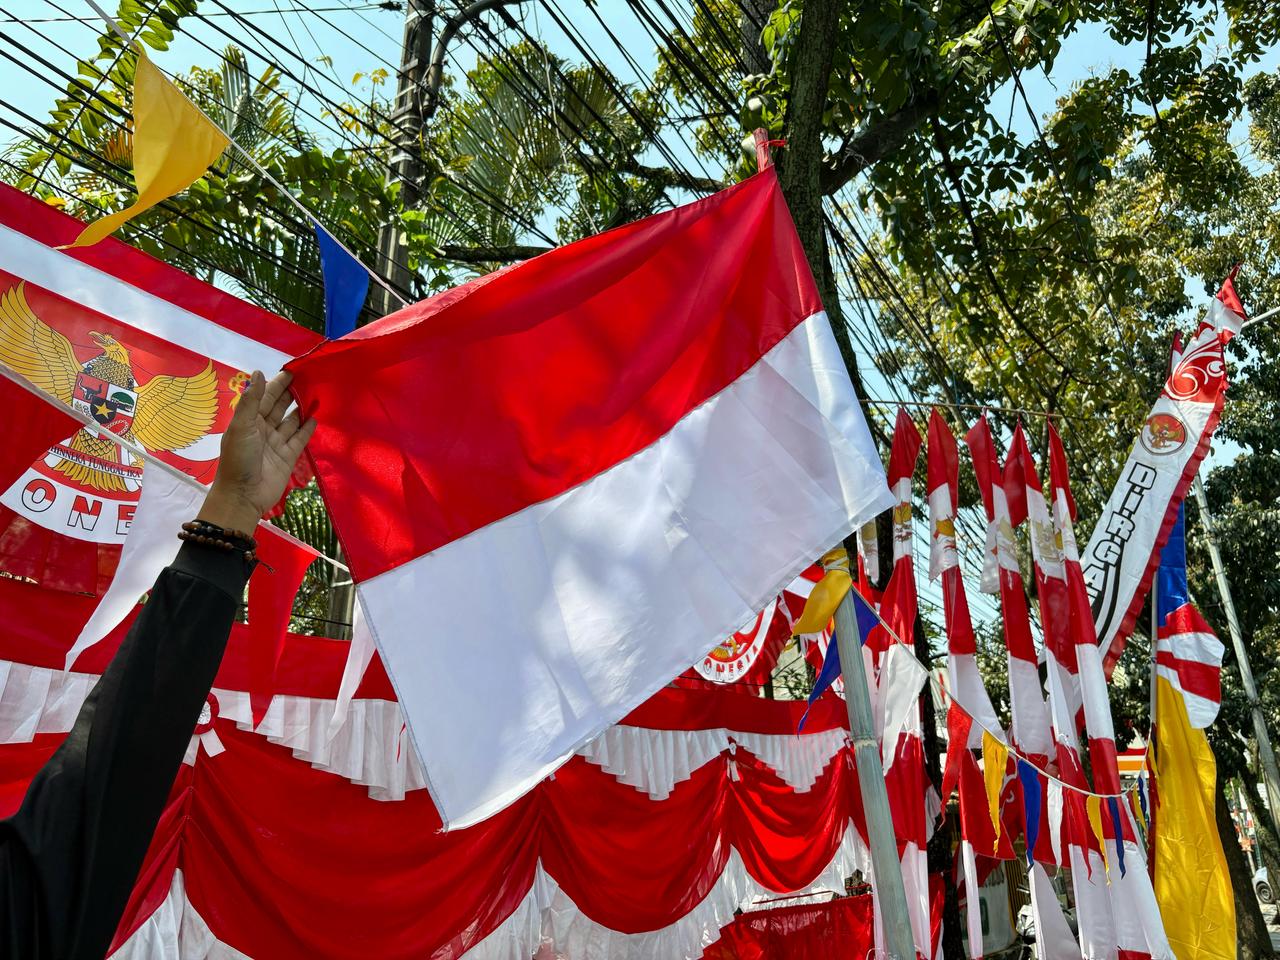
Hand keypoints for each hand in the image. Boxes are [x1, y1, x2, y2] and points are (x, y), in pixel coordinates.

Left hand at [198, 370, 316, 532]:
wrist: (243, 495)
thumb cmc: (238, 458)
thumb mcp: (242, 426)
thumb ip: (252, 400)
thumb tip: (259, 372)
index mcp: (249, 420)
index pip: (265, 397)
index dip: (277, 384)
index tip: (292, 370)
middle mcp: (263, 429)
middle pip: (279, 407)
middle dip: (291, 393)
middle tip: (308, 378)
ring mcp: (276, 443)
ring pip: (291, 421)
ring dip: (301, 408)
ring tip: (316, 394)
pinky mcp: (288, 457)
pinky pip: (300, 438)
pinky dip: (307, 428)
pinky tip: (316, 416)